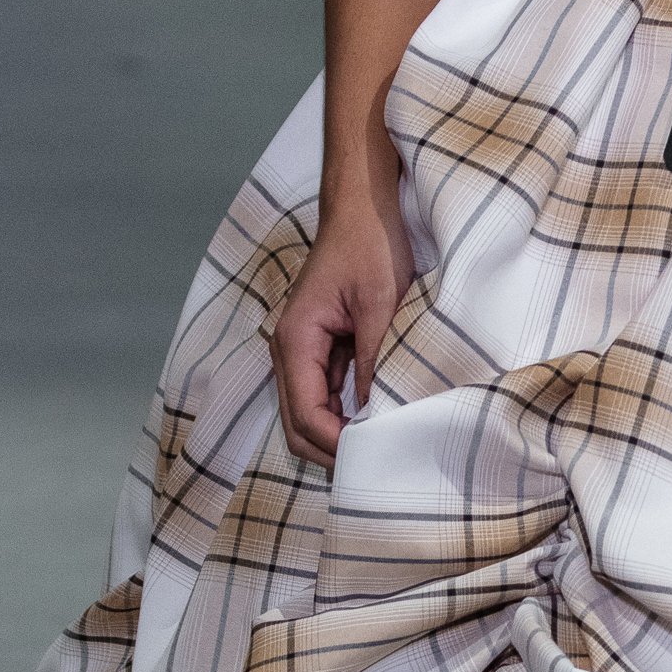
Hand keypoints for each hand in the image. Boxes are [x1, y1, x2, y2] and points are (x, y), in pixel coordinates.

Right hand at [271, 193, 413, 467]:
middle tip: (376, 463)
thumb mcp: (380, 305)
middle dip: (331, 448)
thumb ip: (374, 361)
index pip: (304, 414)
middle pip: (298, 422)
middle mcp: (290, 349)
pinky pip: (327, 392)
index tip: (372, 456)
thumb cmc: (370, 245)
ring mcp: (304, 350)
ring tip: (379, 445)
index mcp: (296, 339)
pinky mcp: (323, 346)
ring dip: (339, 432)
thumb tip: (375, 415)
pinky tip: (377, 417)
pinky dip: (346, 411)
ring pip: (310, 412)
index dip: (335, 443)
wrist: (364, 208)